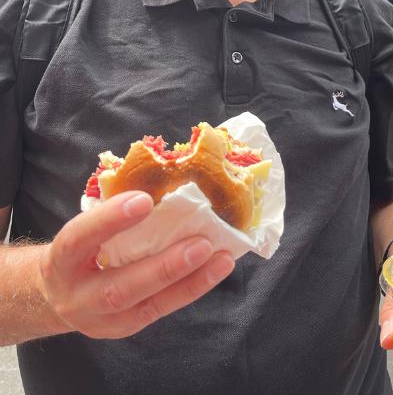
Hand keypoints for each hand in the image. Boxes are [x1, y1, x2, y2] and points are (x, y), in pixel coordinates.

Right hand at [38, 191, 233, 339]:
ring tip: (221, 259)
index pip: (81, 237)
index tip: (144, 199)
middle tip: (202, 243)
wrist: (57, 292)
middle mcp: (77, 295)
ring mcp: (101, 318)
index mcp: (62, 258)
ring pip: (147, 305)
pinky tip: (214, 270)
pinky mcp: (124, 328)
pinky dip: (191, 288)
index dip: (111, 219)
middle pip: (119, 287)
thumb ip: (113, 212)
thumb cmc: (81, 247)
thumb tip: (164, 178)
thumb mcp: (84, 228)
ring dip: (190, 281)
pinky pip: (161, 309)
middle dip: (165, 266)